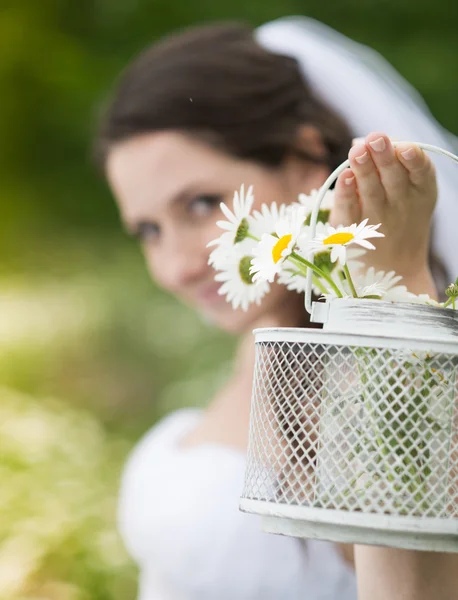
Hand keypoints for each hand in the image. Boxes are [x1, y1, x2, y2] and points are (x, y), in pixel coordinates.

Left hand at [330, 132, 436, 295]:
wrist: (396, 267)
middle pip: (392, 177)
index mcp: (421, 191)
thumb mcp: (411, 190)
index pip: (419, 170)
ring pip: (370, 191)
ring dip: (363, 170)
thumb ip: (391, 162)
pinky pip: (349, 209)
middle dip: (383, 157)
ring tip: (357, 150)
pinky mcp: (353, 228)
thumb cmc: (402, 216)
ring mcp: (376, 217)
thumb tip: (359, 141)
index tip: (404, 147)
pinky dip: (346, 194)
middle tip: (375, 137)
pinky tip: (344, 177)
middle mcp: (400, 204)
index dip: (413, 158)